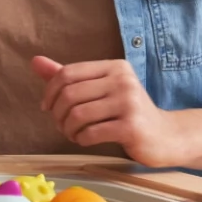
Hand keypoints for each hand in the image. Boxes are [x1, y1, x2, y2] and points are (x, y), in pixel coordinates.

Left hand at [33, 56, 183, 167]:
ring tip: (71, 133)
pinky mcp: (132, 127)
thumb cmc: (127, 111)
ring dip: (67, 128)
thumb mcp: (99, 88)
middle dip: (57, 113)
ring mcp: (129, 103)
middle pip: (70, 94)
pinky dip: (80, 138)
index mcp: (114, 67)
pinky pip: (91, 132)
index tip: (46, 107)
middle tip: (60, 124)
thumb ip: (69, 76)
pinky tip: (84, 140)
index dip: (50, 91)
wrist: (166, 135)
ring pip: (78, 114)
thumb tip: (35, 61)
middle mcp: (123, 80)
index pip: (68, 73)